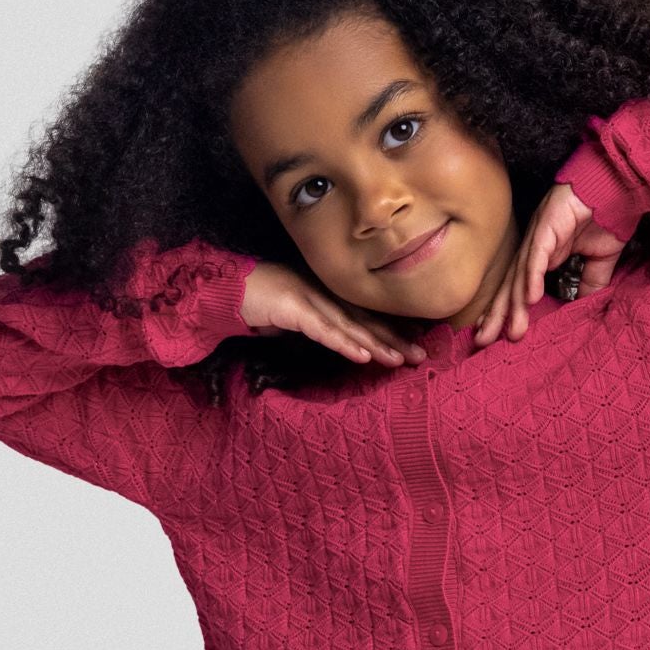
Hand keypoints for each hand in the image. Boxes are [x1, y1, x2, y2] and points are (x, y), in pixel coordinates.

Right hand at [239, 261, 426, 365]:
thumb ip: (313, 326)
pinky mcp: (294, 309)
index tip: (415, 345)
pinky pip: (323, 330)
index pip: (364, 316)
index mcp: (327, 298)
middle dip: (395, 339)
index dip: (390, 331)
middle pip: (366, 320)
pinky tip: (362, 356)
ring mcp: (310, 300)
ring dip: (376, 344)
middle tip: (422, 356)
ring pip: (350, 326)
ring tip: (400, 360)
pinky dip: (344, 343)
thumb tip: (328, 336)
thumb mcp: (294, 319)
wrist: (227, 288)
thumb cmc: (259, 302)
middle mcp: (324, 296)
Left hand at [471, 184, 629, 347]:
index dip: (504, 310)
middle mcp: (534, 247)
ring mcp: (540, 236)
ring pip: (522, 274)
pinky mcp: (549, 225)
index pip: (517, 287)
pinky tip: (531, 297)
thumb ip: (588, 286)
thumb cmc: (605, 220)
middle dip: (496, 314)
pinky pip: (538, 255)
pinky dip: (533, 276)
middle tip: (481, 341)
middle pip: (510, 285)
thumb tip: (580, 309)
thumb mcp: (597, 263)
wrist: (615, 188)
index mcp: (543, 256)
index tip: (491, 334)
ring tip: (511, 329)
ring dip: (516, 304)